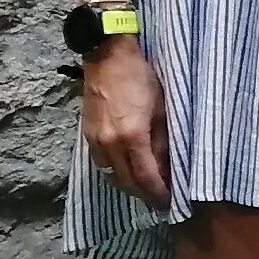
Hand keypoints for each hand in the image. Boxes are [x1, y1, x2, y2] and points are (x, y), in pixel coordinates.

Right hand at [80, 42, 169, 205]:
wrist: (108, 56)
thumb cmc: (141, 77)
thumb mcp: (162, 108)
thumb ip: (164, 140)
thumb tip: (169, 165)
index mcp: (131, 136)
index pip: (146, 177)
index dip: (158, 193)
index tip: (171, 203)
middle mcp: (109, 144)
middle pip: (127, 182)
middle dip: (145, 195)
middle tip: (162, 202)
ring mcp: (95, 141)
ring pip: (112, 176)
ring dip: (130, 186)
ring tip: (147, 190)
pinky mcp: (87, 135)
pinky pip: (102, 164)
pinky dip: (116, 173)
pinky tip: (129, 172)